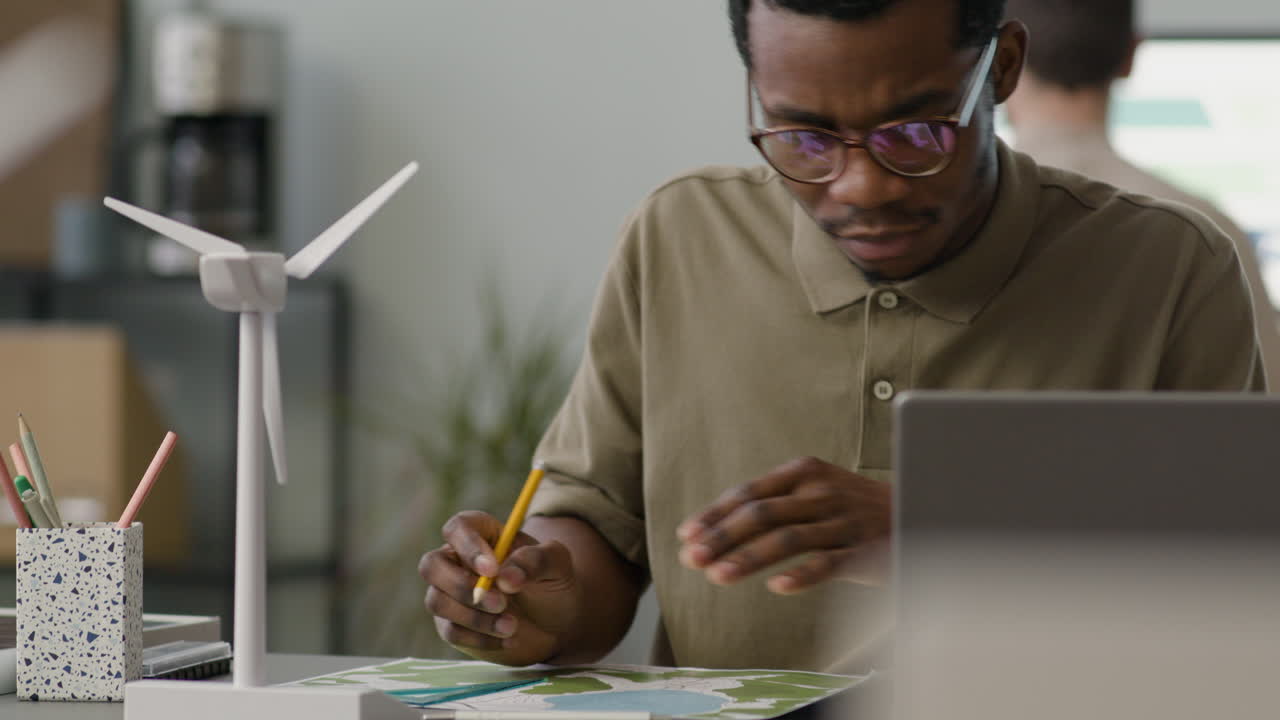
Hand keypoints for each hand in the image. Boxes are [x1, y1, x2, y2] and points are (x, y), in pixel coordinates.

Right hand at [419, 510, 581, 665]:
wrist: (556, 624)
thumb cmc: (553, 583)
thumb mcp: (558, 564)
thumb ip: (535, 561)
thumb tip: (506, 577)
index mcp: (482, 534)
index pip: (458, 528)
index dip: (468, 546)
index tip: (493, 569)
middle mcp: (458, 561)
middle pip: (431, 564)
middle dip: (462, 587)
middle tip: (500, 603)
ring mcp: (450, 593)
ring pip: (437, 601)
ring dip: (474, 617)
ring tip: (513, 626)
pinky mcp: (451, 624)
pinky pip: (450, 630)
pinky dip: (479, 638)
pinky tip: (508, 639)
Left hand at [676, 457, 890, 591]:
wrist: (925, 509)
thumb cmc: (855, 507)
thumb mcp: (816, 490)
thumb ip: (774, 503)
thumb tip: (719, 528)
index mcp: (805, 472)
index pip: (749, 492)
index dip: (715, 514)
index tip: (687, 535)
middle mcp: (822, 492)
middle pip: (761, 514)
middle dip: (721, 536)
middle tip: (690, 558)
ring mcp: (844, 520)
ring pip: (787, 539)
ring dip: (748, 558)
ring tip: (717, 576)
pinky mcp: (865, 549)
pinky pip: (829, 563)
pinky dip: (802, 575)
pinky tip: (777, 587)